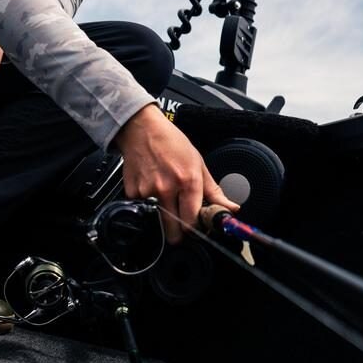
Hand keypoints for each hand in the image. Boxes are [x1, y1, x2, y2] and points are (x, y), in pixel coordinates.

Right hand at [114, 104, 239, 242]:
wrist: (142, 129)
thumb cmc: (170, 142)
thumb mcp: (198, 163)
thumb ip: (214, 191)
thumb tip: (230, 208)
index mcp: (188, 181)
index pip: (192, 222)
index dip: (195, 228)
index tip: (196, 226)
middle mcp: (167, 188)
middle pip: (174, 231)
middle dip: (179, 233)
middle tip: (181, 224)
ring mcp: (147, 191)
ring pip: (157, 221)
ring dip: (163, 217)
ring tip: (166, 199)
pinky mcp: (132, 192)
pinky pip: (142, 208)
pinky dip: (147, 204)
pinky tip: (151, 188)